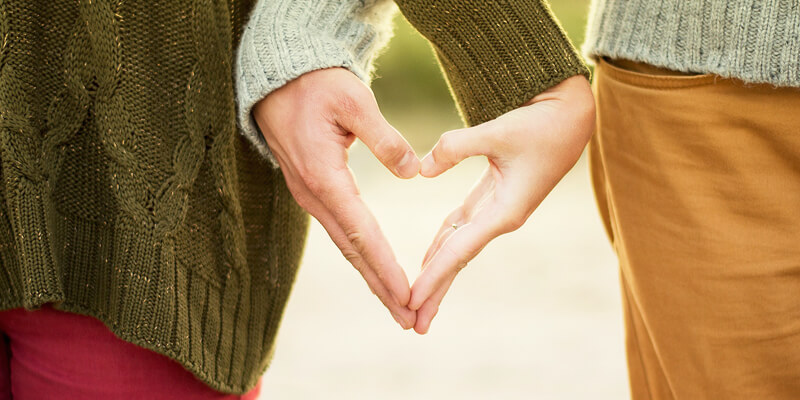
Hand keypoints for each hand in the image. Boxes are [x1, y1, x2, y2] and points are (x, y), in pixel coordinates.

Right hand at [252, 68, 419, 328]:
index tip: (407, 295)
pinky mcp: (312, 191)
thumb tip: (413, 172)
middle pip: (353, 251)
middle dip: (381, 287)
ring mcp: (310, 195)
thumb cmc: (316, 84)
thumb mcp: (354, 100)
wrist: (277, 78)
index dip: (386, 267)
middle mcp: (314, 194)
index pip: (362, 232)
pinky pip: (340, 231)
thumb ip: (384, 138)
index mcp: (324, 176)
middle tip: (409, 319)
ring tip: (398, 305)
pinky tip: (375, 269)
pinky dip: (361, 255)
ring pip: (346, 245)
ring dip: (372, 276)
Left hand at [409, 74, 595, 333]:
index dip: (433, 277)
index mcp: (505, 211)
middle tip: (412, 323)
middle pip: (458, 260)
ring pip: (458, 246)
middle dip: (435, 291)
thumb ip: (456, 147)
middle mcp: (500, 217)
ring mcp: (497, 209)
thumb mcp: (498, 131)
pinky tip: (428, 259)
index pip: (459, 251)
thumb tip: (421, 170)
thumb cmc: (541, 123)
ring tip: (416, 300)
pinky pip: (462, 227)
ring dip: (437, 272)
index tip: (411, 301)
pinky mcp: (493, 196)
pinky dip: (443, 243)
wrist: (571, 115)